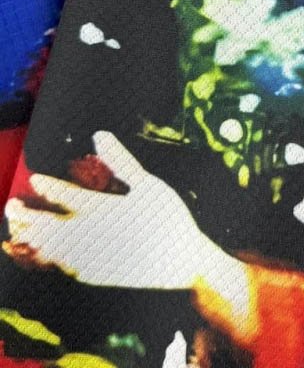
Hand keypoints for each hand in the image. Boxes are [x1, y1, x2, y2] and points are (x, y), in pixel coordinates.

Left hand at [5, 131, 238, 292]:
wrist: (180, 261)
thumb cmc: (168, 217)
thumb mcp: (149, 184)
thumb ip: (121, 160)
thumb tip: (99, 134)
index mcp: (104, 209)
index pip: (66, 196)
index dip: (49, 187)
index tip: (35, 180)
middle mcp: (91, 235)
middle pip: (47, 225)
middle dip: (26, 216)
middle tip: (11, 207)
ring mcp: (89, 257)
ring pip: (49, 248)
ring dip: (32, 237)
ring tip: (21, 229)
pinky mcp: (92, 275)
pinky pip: (62, 265)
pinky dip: (49, 256)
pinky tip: (47, 251)